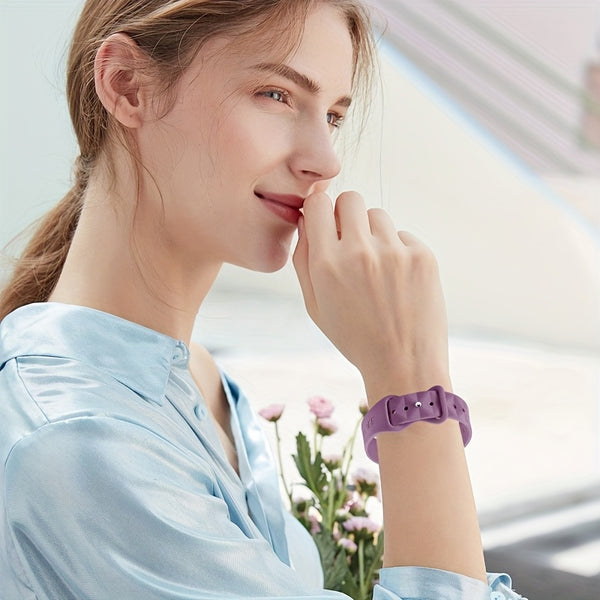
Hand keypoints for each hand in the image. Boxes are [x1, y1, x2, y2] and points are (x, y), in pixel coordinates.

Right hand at [293, 191, 450, 402]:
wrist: (404, 364)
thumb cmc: (354, 337)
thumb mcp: (315, 305)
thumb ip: (304, 259)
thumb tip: (308, 220)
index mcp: (327, 264)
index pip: (318, 203)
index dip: (320, 210)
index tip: (326, 222)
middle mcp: (360, 251)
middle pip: (350, 198)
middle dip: (346, 214)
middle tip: (350, 240)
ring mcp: (394, 251)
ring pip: (378, 215)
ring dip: (373, 233)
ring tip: (377, 268)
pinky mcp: (422, 255)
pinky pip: (403, 235)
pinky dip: (398, 251)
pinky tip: (398, 281)